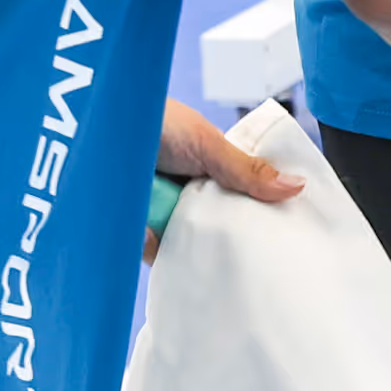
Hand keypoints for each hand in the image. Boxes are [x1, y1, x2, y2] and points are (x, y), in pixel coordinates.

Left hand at [147, 98, 300, 261]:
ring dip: (196, 248)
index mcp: (204, 170)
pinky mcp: (134, 229)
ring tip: (226, 269)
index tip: (279, 240)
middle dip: (226, 239)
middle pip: (212, 226)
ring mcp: (158, 211)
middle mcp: (182, 191)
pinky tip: (188, 268)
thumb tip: (295, 187)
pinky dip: (167, 256)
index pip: (235, 202)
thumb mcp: (207, 145)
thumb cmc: (149, 120)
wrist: (94, 127)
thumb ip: (247, 171)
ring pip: (185, 241)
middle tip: (256, 261)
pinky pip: (155, 250)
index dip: (253, 219)